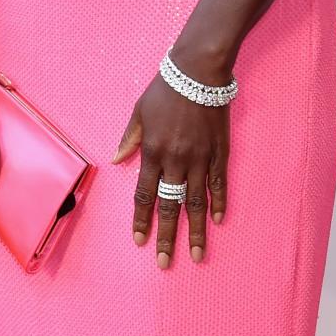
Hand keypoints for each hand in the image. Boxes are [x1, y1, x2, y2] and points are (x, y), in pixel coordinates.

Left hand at [113, 72, 228, 267]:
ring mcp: (199, 158)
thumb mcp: (139, 111)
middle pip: (170, 205)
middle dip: (167, 236)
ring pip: (196, 201)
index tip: (140, 241)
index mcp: (153, 150)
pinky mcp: (218, 153)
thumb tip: (116, 160)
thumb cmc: (165, 89)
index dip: (142, 220)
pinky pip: (218, 184)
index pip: (145, 194)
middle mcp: (175, 159)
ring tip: (196, 254)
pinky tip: (217, 221)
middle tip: (165, 262)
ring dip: (195, 230)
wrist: (198, 72)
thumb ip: (130, 138)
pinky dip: (218, 202)